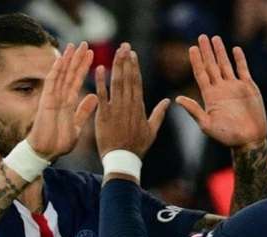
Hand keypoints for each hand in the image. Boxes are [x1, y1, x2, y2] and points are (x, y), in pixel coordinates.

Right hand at [26, 42, 97, 160]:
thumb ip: (84, 111)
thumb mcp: (77, 125)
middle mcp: (60, 97)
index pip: (77, 80)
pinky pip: (51, 83)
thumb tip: (94, 96)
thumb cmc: (59, 142)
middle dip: (77, 58)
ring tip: (74, 45)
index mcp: (68, 102)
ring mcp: (52, 98)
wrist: (46, 153)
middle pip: (69, 73)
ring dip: (67, 60)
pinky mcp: (46, 101)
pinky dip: (56, 71)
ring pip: (61, 74)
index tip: (92, 54)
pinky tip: (61, 59)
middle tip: (84, 43)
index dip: (84, 67)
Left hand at [94, 43, 169, 158]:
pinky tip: (99, 68)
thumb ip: (159, 114)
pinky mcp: (104, 115)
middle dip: (126, 60)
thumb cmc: (137, 147)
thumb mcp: (152, 131)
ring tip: (116, 52)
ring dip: (116, 66)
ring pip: (116, 83)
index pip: (137, 82)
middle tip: (124, 45)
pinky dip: (100, 81)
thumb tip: (168, 102)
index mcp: (139, 107)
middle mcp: (128, 105)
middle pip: (127, 78)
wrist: (122, 160)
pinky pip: (102, 95)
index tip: (132, 54)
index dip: (134, 67)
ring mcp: (116, 109)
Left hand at [177, 35, 266, 151]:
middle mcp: (221, 89)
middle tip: (201, 36)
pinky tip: (235, 49)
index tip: (192, 48)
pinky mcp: (248, 87)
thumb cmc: (227, 137)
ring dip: (220, 52)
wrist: (249, 140)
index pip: (201, 74)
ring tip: (215, 38)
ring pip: (226, 65)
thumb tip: (177, 98)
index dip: (196, 61)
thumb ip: (194, 110)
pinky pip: (243, 69)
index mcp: (210, 96)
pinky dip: (239, 59)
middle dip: (206, 52)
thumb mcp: (206, 125)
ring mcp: (234, 87)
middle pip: (212, 66)